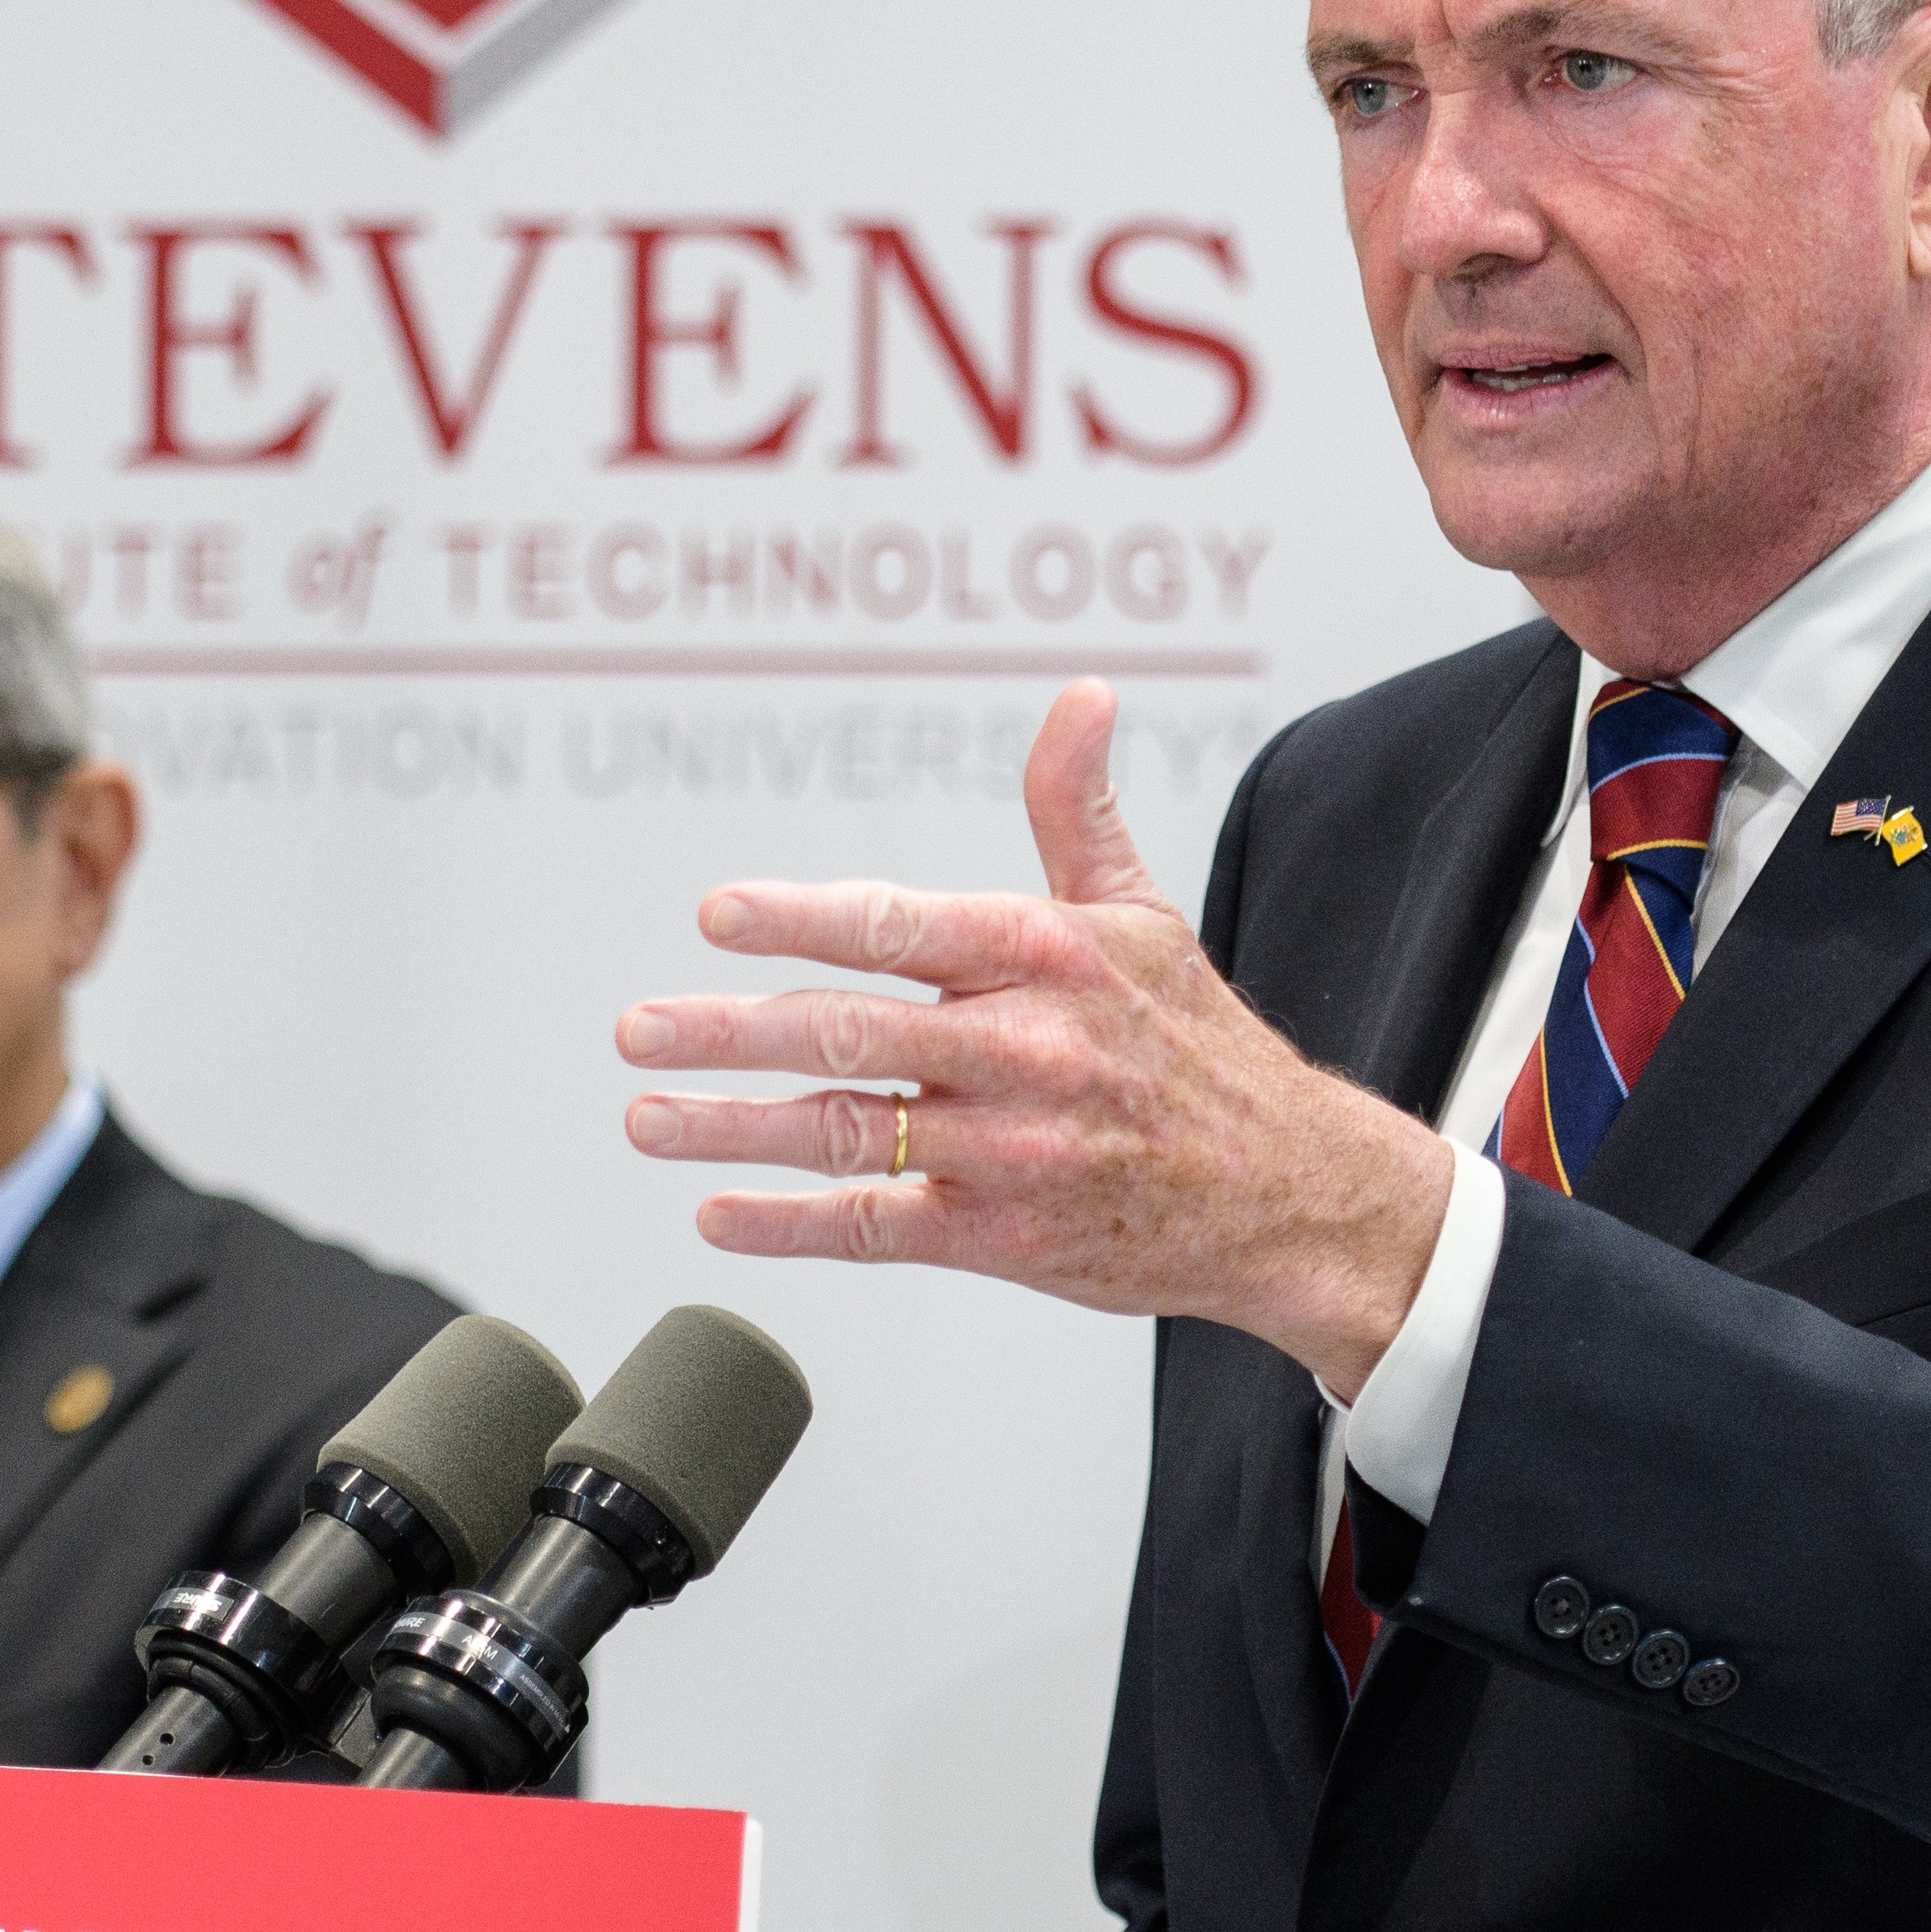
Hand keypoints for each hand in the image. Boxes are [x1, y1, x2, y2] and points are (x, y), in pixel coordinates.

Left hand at [616, 681, 1456, 1398]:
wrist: (1292, 1196)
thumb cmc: (1199, 1048)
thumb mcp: (1144, 914)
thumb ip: (1078, 808)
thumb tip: (1080, 695)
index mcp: (1049, 957)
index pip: (904, 925)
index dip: (804, 920)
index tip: (719, 915)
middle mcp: (1025, 1051)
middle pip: (851, 1033)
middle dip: (729, 1030)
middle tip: (638, 1029)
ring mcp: (1011, 1150)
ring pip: (846, 1133)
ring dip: (733, 1127)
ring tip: (647, 1116)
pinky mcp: (1004, 1236)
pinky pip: (876, 1226)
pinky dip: (787, 1224)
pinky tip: (715, 1214)